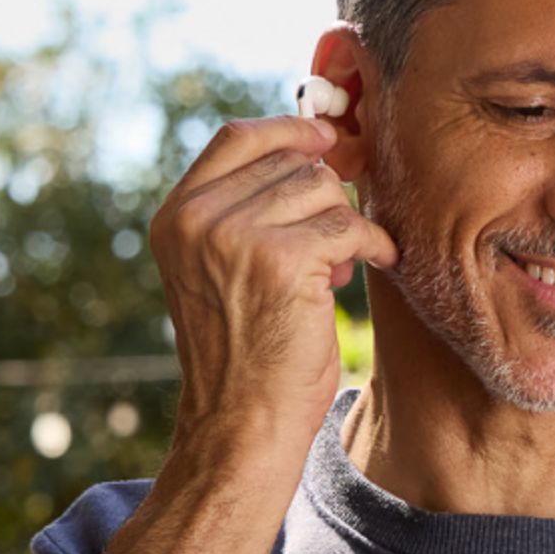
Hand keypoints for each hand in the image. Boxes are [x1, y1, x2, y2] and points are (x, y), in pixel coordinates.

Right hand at [148, 114, 399, 453]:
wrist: (243, 424)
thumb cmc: (245, 358)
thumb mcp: (220, 273)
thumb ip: (243, 216)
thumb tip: (314, 156)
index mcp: (176, 217)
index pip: (237, 137)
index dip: (289, 130)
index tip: (325, 138)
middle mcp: (198, 219)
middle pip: (291, 161)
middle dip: (327, 196)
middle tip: (336, 243)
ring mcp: (237, 235)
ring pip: (323, 189)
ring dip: (347, 224)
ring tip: (342, 266)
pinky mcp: (283, 260)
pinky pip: (349, 225)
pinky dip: (374, 243)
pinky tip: (379, 263)